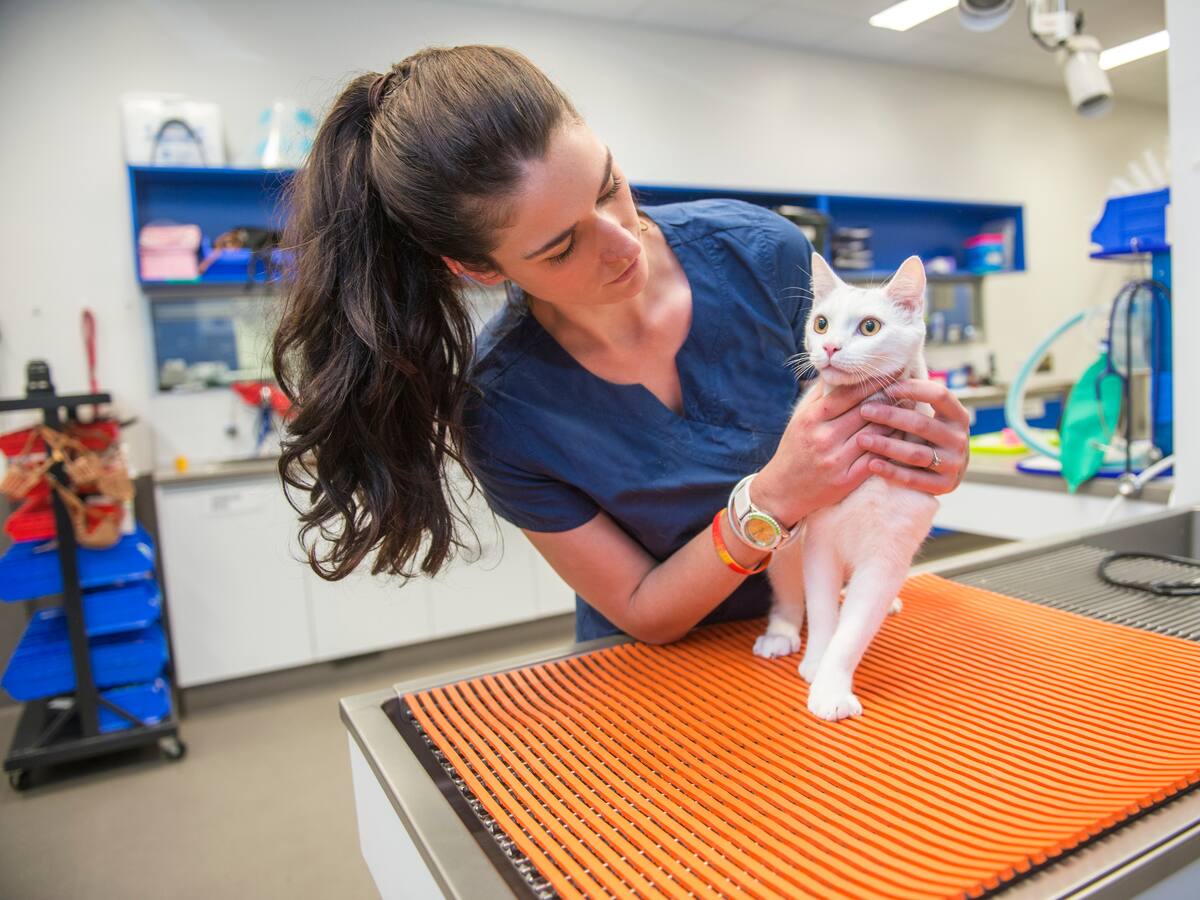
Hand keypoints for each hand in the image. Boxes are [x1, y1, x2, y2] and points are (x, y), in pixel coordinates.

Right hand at [755, 379, 898, 523]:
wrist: (783, 490)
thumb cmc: (794, 448)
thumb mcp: (799, 418)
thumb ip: (819, 395)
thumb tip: (840, 371)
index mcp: (811, 419)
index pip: (847, 394)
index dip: (870, 382)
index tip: (888, 371)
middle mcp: (823, 438)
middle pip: (865, 412)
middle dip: (888, 397)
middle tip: (906, 386)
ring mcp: (836, 461)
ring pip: (875, 434)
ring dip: (895, 420)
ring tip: (909, 407)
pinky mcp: (847, 480)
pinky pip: (876, 458)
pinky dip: (892, 445)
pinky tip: (902, 435)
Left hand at [856, 380, 969, 494]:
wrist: (948, 474)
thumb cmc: (930, 437)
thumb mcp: (933, 416)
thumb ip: (916, 400)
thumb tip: (883, 376)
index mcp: (958, 416)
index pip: (940, 395)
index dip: (913, 389)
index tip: (886, 389)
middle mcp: (960, 439)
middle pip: (922, 424)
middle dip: (890, 416)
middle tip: (864, 410)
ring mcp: (954, 464)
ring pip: (916, 453)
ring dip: (886, 445)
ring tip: (862, 439)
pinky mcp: (944, 485)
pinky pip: (914, 478)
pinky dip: (891, 471)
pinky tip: (871, 463)